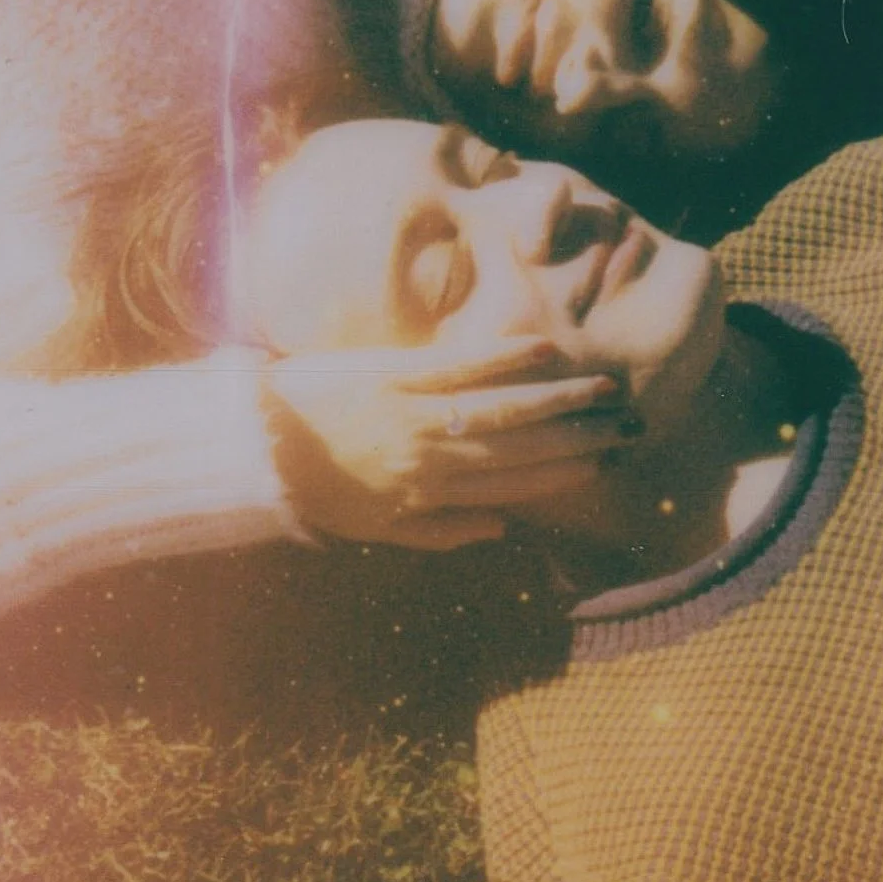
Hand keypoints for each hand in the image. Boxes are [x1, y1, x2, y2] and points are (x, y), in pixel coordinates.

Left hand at [260, 339, 639, 550]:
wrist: (254, 443)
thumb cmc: (317, 488)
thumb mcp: (377, 529)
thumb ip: (441, 531)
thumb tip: (502, 529)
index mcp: (429, 495)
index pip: (512, 487)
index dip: (563, 476)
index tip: (604, 466)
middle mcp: (431, 455)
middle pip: (521, 447)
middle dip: (580, 437)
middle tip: (628, 426)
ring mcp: (415, 410)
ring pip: (503, 407)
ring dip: (559, 398)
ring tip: (604, 389)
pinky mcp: (396, 371)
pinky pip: (461, 365)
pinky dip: (505, 357)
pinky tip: (545, 350)